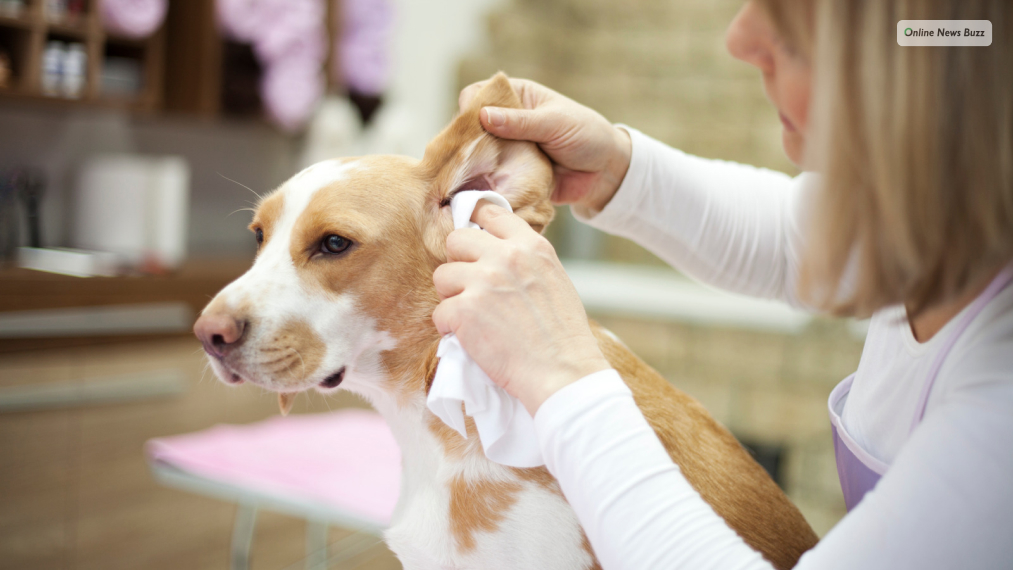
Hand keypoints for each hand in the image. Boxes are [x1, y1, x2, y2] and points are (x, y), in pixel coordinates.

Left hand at [432, 201, 611, 414]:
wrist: (562, 371)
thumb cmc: (562, 335)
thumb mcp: (553, 279)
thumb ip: (524, 260)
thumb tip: (495, 252)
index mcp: (531, 246)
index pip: (490, 212)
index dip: (475, 226)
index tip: (472, 244)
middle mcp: (505, 256)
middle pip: (456, 239)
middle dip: (458, 263)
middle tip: (469, 288)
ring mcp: (482, 281)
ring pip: (442, 276)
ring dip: (451, 297)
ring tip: (472, 317)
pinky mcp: (464, 310)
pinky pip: (439, 312)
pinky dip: (449, 328)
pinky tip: (470, 338)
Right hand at [459, 77, 631, 212]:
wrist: (605, 173)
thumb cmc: (586, 136)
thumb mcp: (554, 123)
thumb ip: (520, 122)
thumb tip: (483, 116)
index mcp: (517, 97)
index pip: (479, 93)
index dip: (470, 106)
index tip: (467, 124)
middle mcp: (507, 122)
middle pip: (471, 127)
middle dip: (465, 141)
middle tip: (464, 156)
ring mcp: (507, 150)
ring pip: (478, 155)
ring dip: (474, 165)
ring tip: (467, 176)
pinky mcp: (511, 175)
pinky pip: (491, 179)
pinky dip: (486, 185)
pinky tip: (478, 191)